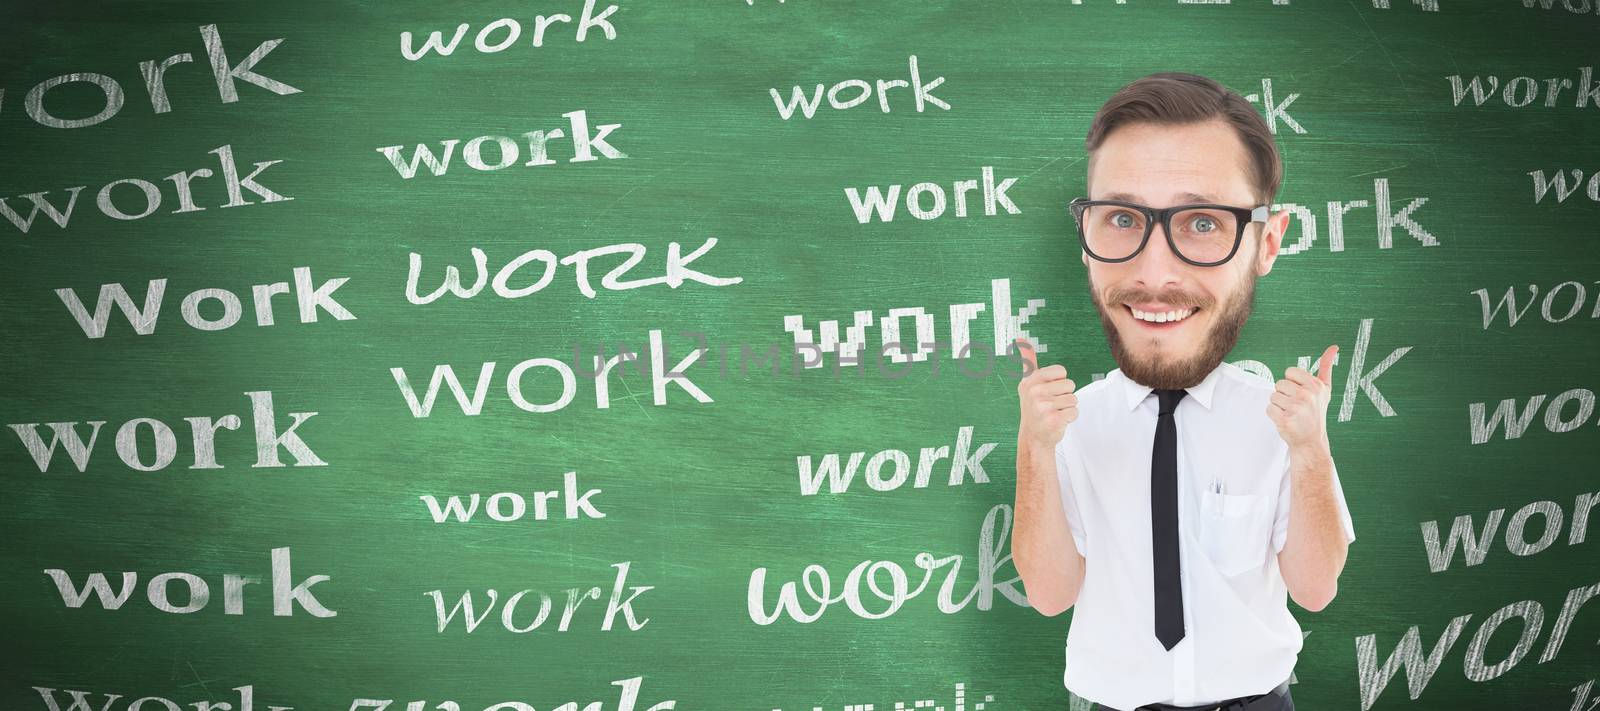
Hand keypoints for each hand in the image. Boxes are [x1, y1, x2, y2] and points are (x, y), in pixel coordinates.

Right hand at [1015, 338, 1077, 452]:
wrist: (1034, 437)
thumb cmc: (1035, 407)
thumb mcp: (1029, 384)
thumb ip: (1027, 361)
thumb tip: (1019, 339)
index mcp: (1030, 381)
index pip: (1061, 371)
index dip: (1060, 382)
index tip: (1048, 391)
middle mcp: (1034, 392)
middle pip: (1070, 385)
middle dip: (1065, 396)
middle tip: (1051, 405)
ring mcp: (1043, 406)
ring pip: (1073, 399)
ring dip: (1067, 408)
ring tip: (1054, 413)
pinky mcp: (1053, 419)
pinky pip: (1075, 412)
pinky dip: (1070, 418)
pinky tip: (1057, 421)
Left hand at [1268, 344, 1336, 452]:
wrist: (1311, 440)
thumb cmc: (1316, 412)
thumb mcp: (1325, 389)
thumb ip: (1327, 366)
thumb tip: (1334, 347)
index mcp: (1316, 385)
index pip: (1289, 372)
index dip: (1292, 383)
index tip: (1301, 393)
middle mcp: (1307, 395)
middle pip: (1279, 384)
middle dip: (1284, 394)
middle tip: (1296, 406)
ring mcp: (1297, 408)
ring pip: (1273, 396)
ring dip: (1278, 405)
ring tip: (1291, 413)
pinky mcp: (1286, 420)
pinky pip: (1269, 408)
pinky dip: (1274, 415)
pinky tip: (1286, 420)